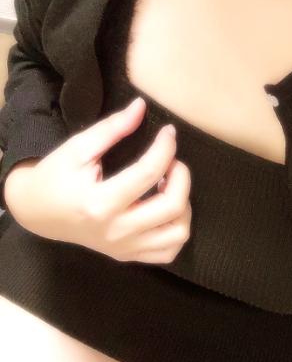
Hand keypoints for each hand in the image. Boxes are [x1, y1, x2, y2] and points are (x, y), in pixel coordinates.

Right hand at [4, 97, 192, 263]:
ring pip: (178, 234)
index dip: (166, 147)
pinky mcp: (128, 255)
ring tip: (168, 186)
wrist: (37, 212)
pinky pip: (169, 251)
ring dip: (184, 205)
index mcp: (100, 203)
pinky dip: (177, 229)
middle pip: (172, 206)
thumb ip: (112, 128)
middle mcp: (116, 231)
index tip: (168, 132)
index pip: (149, 173)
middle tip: (171, 161)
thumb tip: (141, 106)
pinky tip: (164, 209)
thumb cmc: (56, 176)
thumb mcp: (77, 148)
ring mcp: (124, 247)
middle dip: (181, 176)